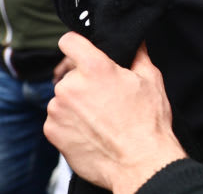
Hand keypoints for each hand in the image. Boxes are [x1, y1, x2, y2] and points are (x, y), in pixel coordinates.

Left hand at [44, 32, 186, 193]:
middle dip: (85, 82)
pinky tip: (90, 131)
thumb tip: (137, 41)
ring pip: (64, 97)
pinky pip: (58, 119)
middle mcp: (71, 85)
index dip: (76, 44)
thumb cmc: (147, 122)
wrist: (138, 163)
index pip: (69, 41)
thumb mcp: (151, 80)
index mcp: (95, 68)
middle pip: (71, 74)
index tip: (81, 51)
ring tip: (100, 119)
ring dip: (76, 104)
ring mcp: (57, 109)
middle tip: (106, 97)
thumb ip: (139, 55)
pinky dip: (70, 123)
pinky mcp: (51, 131)